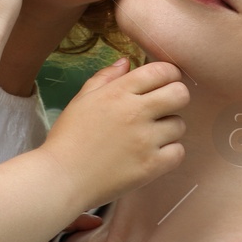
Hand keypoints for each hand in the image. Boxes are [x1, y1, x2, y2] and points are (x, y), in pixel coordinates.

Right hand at [43, 59, 187, 212]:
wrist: (62, 178)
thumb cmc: (68, 137)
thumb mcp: (82, 99)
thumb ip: (105, 77)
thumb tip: (127, 62)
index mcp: (118, 92)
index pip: (161, 71)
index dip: (169, 73)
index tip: (165, 81)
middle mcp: (136, 112)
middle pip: (180, 94)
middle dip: (175, 97)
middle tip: (163, 107)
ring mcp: (145, 140)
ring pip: (180, 124)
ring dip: (169, 128)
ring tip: (152, 135)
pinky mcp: (151, 166)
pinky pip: (178, 152)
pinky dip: (170, 152)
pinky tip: (153, 153)